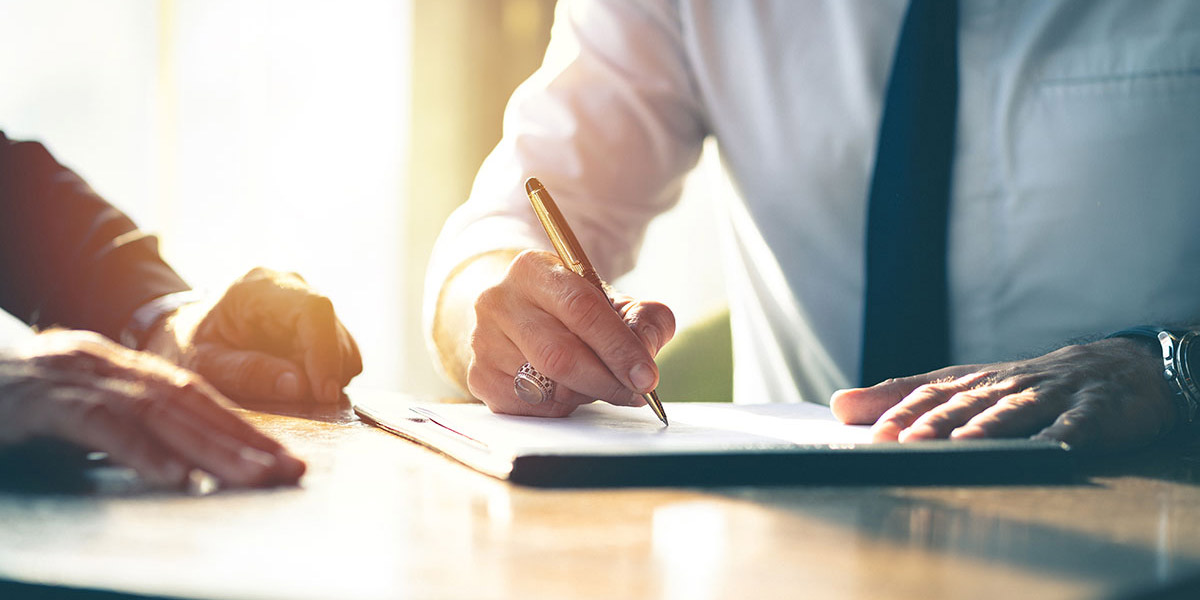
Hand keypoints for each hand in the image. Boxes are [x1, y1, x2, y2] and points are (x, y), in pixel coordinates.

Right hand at [0, 330, 304, 487]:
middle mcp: (110, 365)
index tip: (285, 458)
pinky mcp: (45, 403)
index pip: (198, 397)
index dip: (244, 428)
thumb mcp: (82, 405)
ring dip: (212, 449)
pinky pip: (102, 427)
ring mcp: (79, 378)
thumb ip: (131, 422)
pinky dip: (144, 452)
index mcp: (124, 367)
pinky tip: (178, 477)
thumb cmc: (23, 399)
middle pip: (191, 404)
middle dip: (245, 442)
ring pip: (160, 414)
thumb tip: (188, 456)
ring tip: (252, 477)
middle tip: (288, 471)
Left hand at [154, 268, 361, 403]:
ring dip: (328, 375)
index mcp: (257, 288)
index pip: (313, 309)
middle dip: (326, 372)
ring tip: (291, 391)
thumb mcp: (201, 364)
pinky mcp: (317, 322)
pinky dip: (328, 374)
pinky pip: (341, 351)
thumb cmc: (184, 346)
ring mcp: (307, 302)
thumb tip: (300, 386)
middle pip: (333, 329)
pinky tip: (297, 382)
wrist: (181, 332)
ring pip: (344, 343)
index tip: (324, 393)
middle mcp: (290, 286)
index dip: (326, 351)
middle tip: (303, 403)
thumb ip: (245, 373)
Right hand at [465, 250, 674, 415]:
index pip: (581, 309)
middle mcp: (498, 301)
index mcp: (533, 269)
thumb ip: (643, 318)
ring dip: (584, 393)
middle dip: (606, 380)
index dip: (618, 347)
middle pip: (560, 354)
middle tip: (635, 393)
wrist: (518, 313)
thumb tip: (646, 349)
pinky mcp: (479, 376)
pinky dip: (559, 406)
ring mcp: (483, 341)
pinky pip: (530, 407)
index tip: (646, 376)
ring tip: (598, 382)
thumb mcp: (611, 301)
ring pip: (546, 385)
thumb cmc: (571, 309)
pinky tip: (566, 389)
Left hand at [829, 337, 1176, 452]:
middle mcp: (1006, 385)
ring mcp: (1050, 396)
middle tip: (905, 444)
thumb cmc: (1023, 385)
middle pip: (965, 405)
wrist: (1112, 368)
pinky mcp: (1093, 410)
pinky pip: (1078, 423)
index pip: (929, 395)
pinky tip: (1052, 449)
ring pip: (1015, 411)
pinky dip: (1064, 435)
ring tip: (965, 444)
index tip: (872, 436)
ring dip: (989, 427)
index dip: (901, 414)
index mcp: (973, 382)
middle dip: (934, 425)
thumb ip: (902, 396)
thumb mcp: (963, 387)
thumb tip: (838, 405)